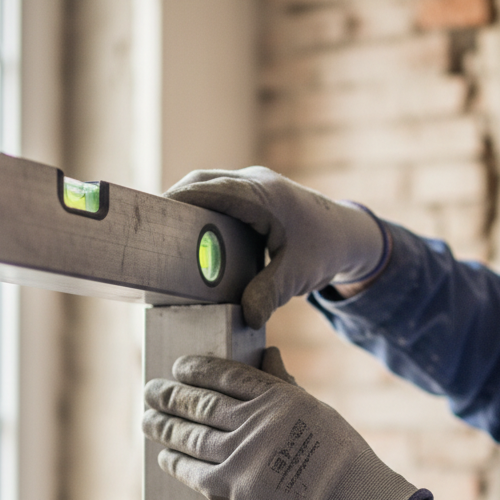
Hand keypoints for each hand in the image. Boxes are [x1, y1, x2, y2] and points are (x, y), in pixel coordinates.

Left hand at [142, 348, 428, 499]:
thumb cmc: (338, 456)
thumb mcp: (314, 408)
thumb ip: (282, 383)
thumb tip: (268, 352)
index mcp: (276, 398)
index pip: (224, 376)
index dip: (196, 369)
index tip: (177, 367)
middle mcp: (254, 424)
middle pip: (200, 404)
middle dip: (169, 396)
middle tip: (149, 391)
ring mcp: (240, 457)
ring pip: (190, 438)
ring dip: (164, 428)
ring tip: (148, 419)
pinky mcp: (233, 490)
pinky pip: (195, 472)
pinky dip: (177, 463)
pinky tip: (166, 456)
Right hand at [165, 167, 389, 328]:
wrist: (347, 234)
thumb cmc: (325, 249)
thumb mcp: (298, 275)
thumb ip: (269, 293)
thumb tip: (247, 317)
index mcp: (264, 196)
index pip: (213, 190)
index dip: (181, 199)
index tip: (154, 215)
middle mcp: (256, 182)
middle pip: (202, 181)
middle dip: (176, 200)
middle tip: (151, 229)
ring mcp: (254, 184)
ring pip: (208, 184)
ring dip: (187, 203)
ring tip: (163, 232)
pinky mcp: (252, 193)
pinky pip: (219, 193)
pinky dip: (202, 207)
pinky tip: (189, 233)